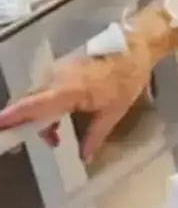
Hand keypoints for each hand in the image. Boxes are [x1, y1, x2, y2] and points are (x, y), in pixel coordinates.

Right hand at [0, 43, 154, 162]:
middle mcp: (57, 78)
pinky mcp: (60, 68)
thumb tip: (85, 157)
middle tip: (48, 142)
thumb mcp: (114, 112)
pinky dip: (44, 105)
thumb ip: (95, 136)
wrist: (134, 49)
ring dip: (38, 117)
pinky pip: (43, 89)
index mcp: (69, 90)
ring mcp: (57, 70)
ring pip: (35, 96)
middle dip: (27, 125)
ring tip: (55, 135)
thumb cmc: (126, 79)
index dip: (13, 116)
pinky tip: (57, 118)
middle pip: (29, 102)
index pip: (34, 104)